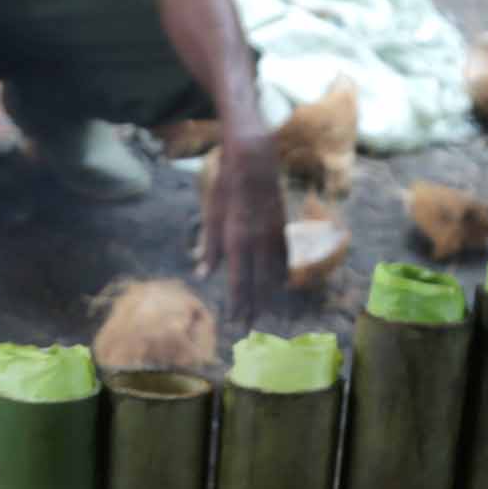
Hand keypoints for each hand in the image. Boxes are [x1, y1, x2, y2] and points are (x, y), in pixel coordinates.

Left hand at [199, 125, 288, 322]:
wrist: (256, 160)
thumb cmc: (227, 187)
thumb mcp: (211, 214)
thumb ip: (209, 247)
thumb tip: (204, 275)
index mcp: (237, 239)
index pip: (239, 281)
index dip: (237, 304)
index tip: (235, 322)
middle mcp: (258, 241)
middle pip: (258, 284)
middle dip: (253, 307)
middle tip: (248, 328)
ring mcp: (273, 236)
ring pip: (274, 275)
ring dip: (268, 296)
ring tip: (263, 314)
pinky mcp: (282, 228)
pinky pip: (284, 259)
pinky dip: (281, 276)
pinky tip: (279, 287)